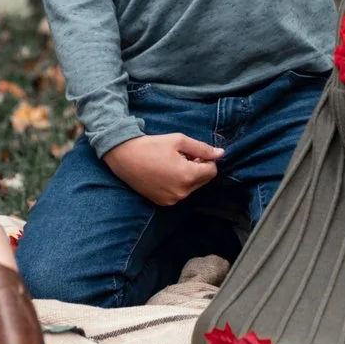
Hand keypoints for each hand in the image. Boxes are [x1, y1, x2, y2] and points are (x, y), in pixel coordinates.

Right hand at [101, 132, 222, 206]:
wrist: (124, 156)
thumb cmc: (151, 145)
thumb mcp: (179, 141)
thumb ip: (202, 148)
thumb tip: (221, 154)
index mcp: (188, 176)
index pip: (212, 171)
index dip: (206, 159)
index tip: (193, 151)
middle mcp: (182, 192)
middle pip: (203, 180)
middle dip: (198, 168)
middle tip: (182, 156)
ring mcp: (172, 200)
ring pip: (191, 188)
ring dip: (188, 176)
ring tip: (172, 163)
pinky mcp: (162, 203)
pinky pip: (179, 193)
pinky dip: (178, 184)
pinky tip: (164, 173)